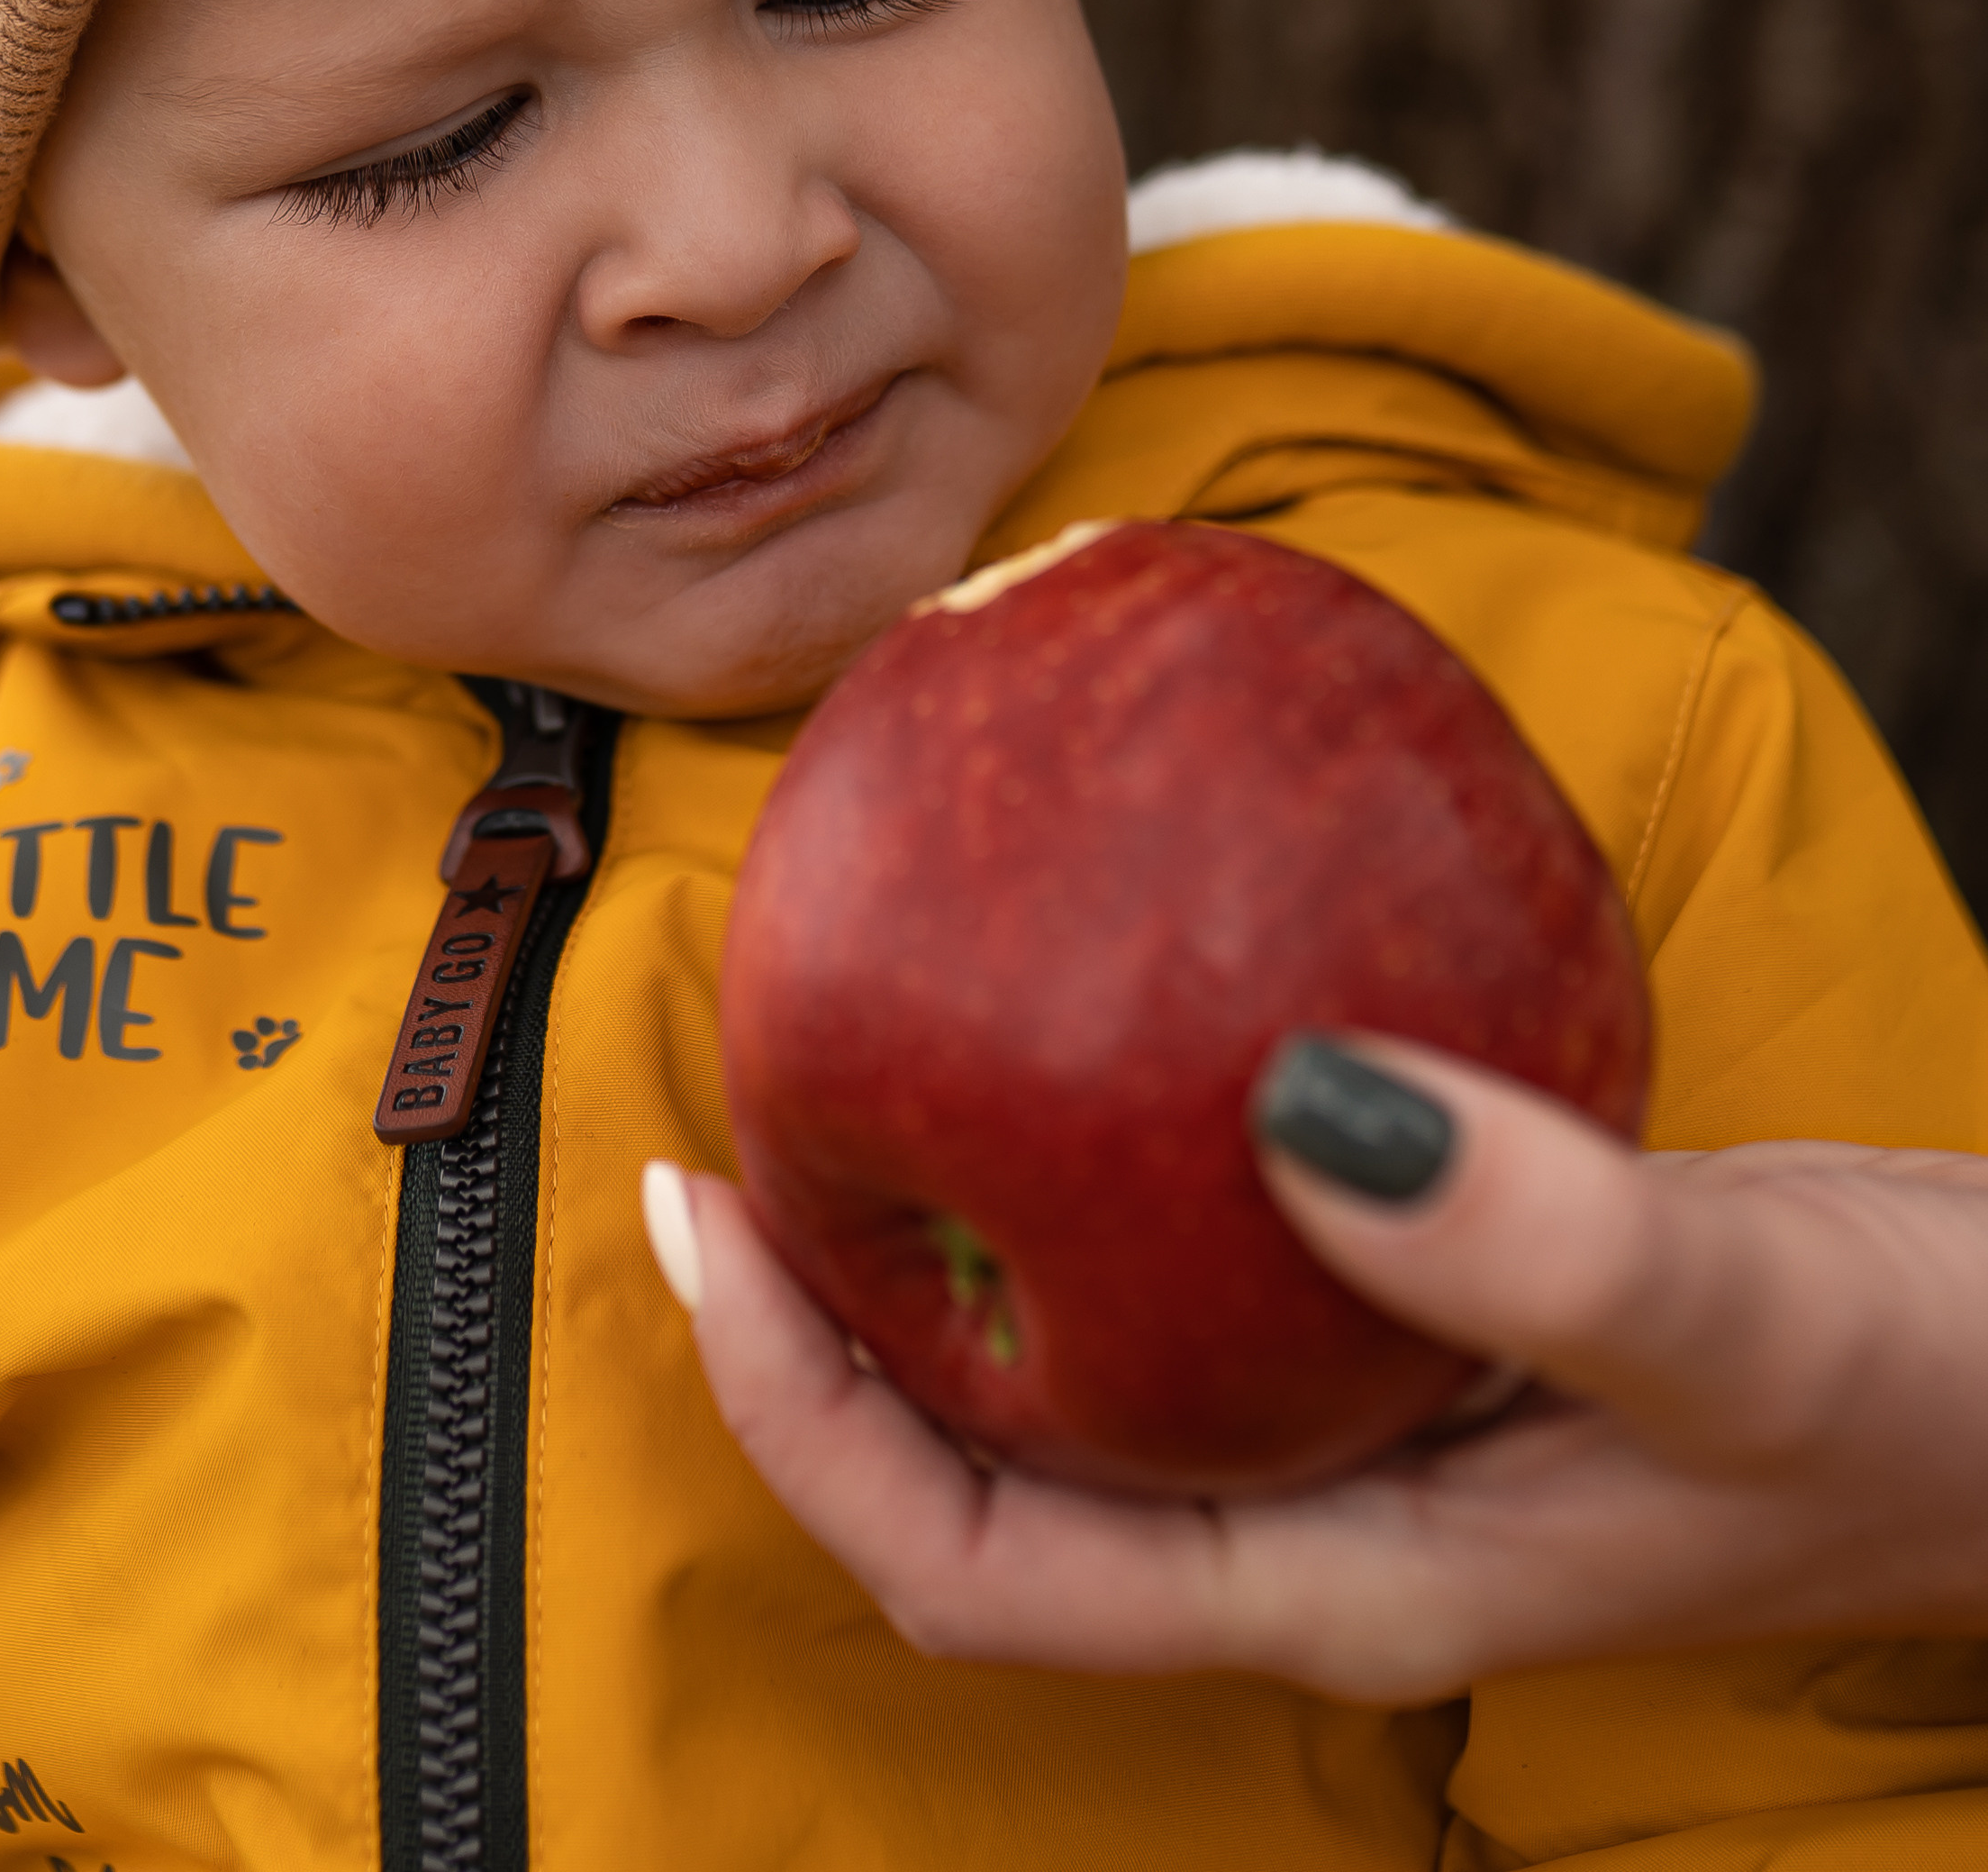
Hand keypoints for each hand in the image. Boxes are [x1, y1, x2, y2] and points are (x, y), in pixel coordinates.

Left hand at [643, 1041, 1987, 1698]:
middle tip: (720, 1112)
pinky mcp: (1416, 1302)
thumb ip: (1545, 1241)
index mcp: (1335, 1580)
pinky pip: (1208, 1232)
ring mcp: (1359, 1411)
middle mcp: (1313, 1509)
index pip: (978, 1557)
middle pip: (980, 1462)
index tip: (698, 1219)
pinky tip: (1109, 984)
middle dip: (819, 1319)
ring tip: (851, 1035)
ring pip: (1081, 1341)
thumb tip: (1299, 1111)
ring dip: (945, 1218)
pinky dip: (1117, 1132)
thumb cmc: (1928, 1403)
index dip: (803, 1414)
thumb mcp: (1744, 1319)